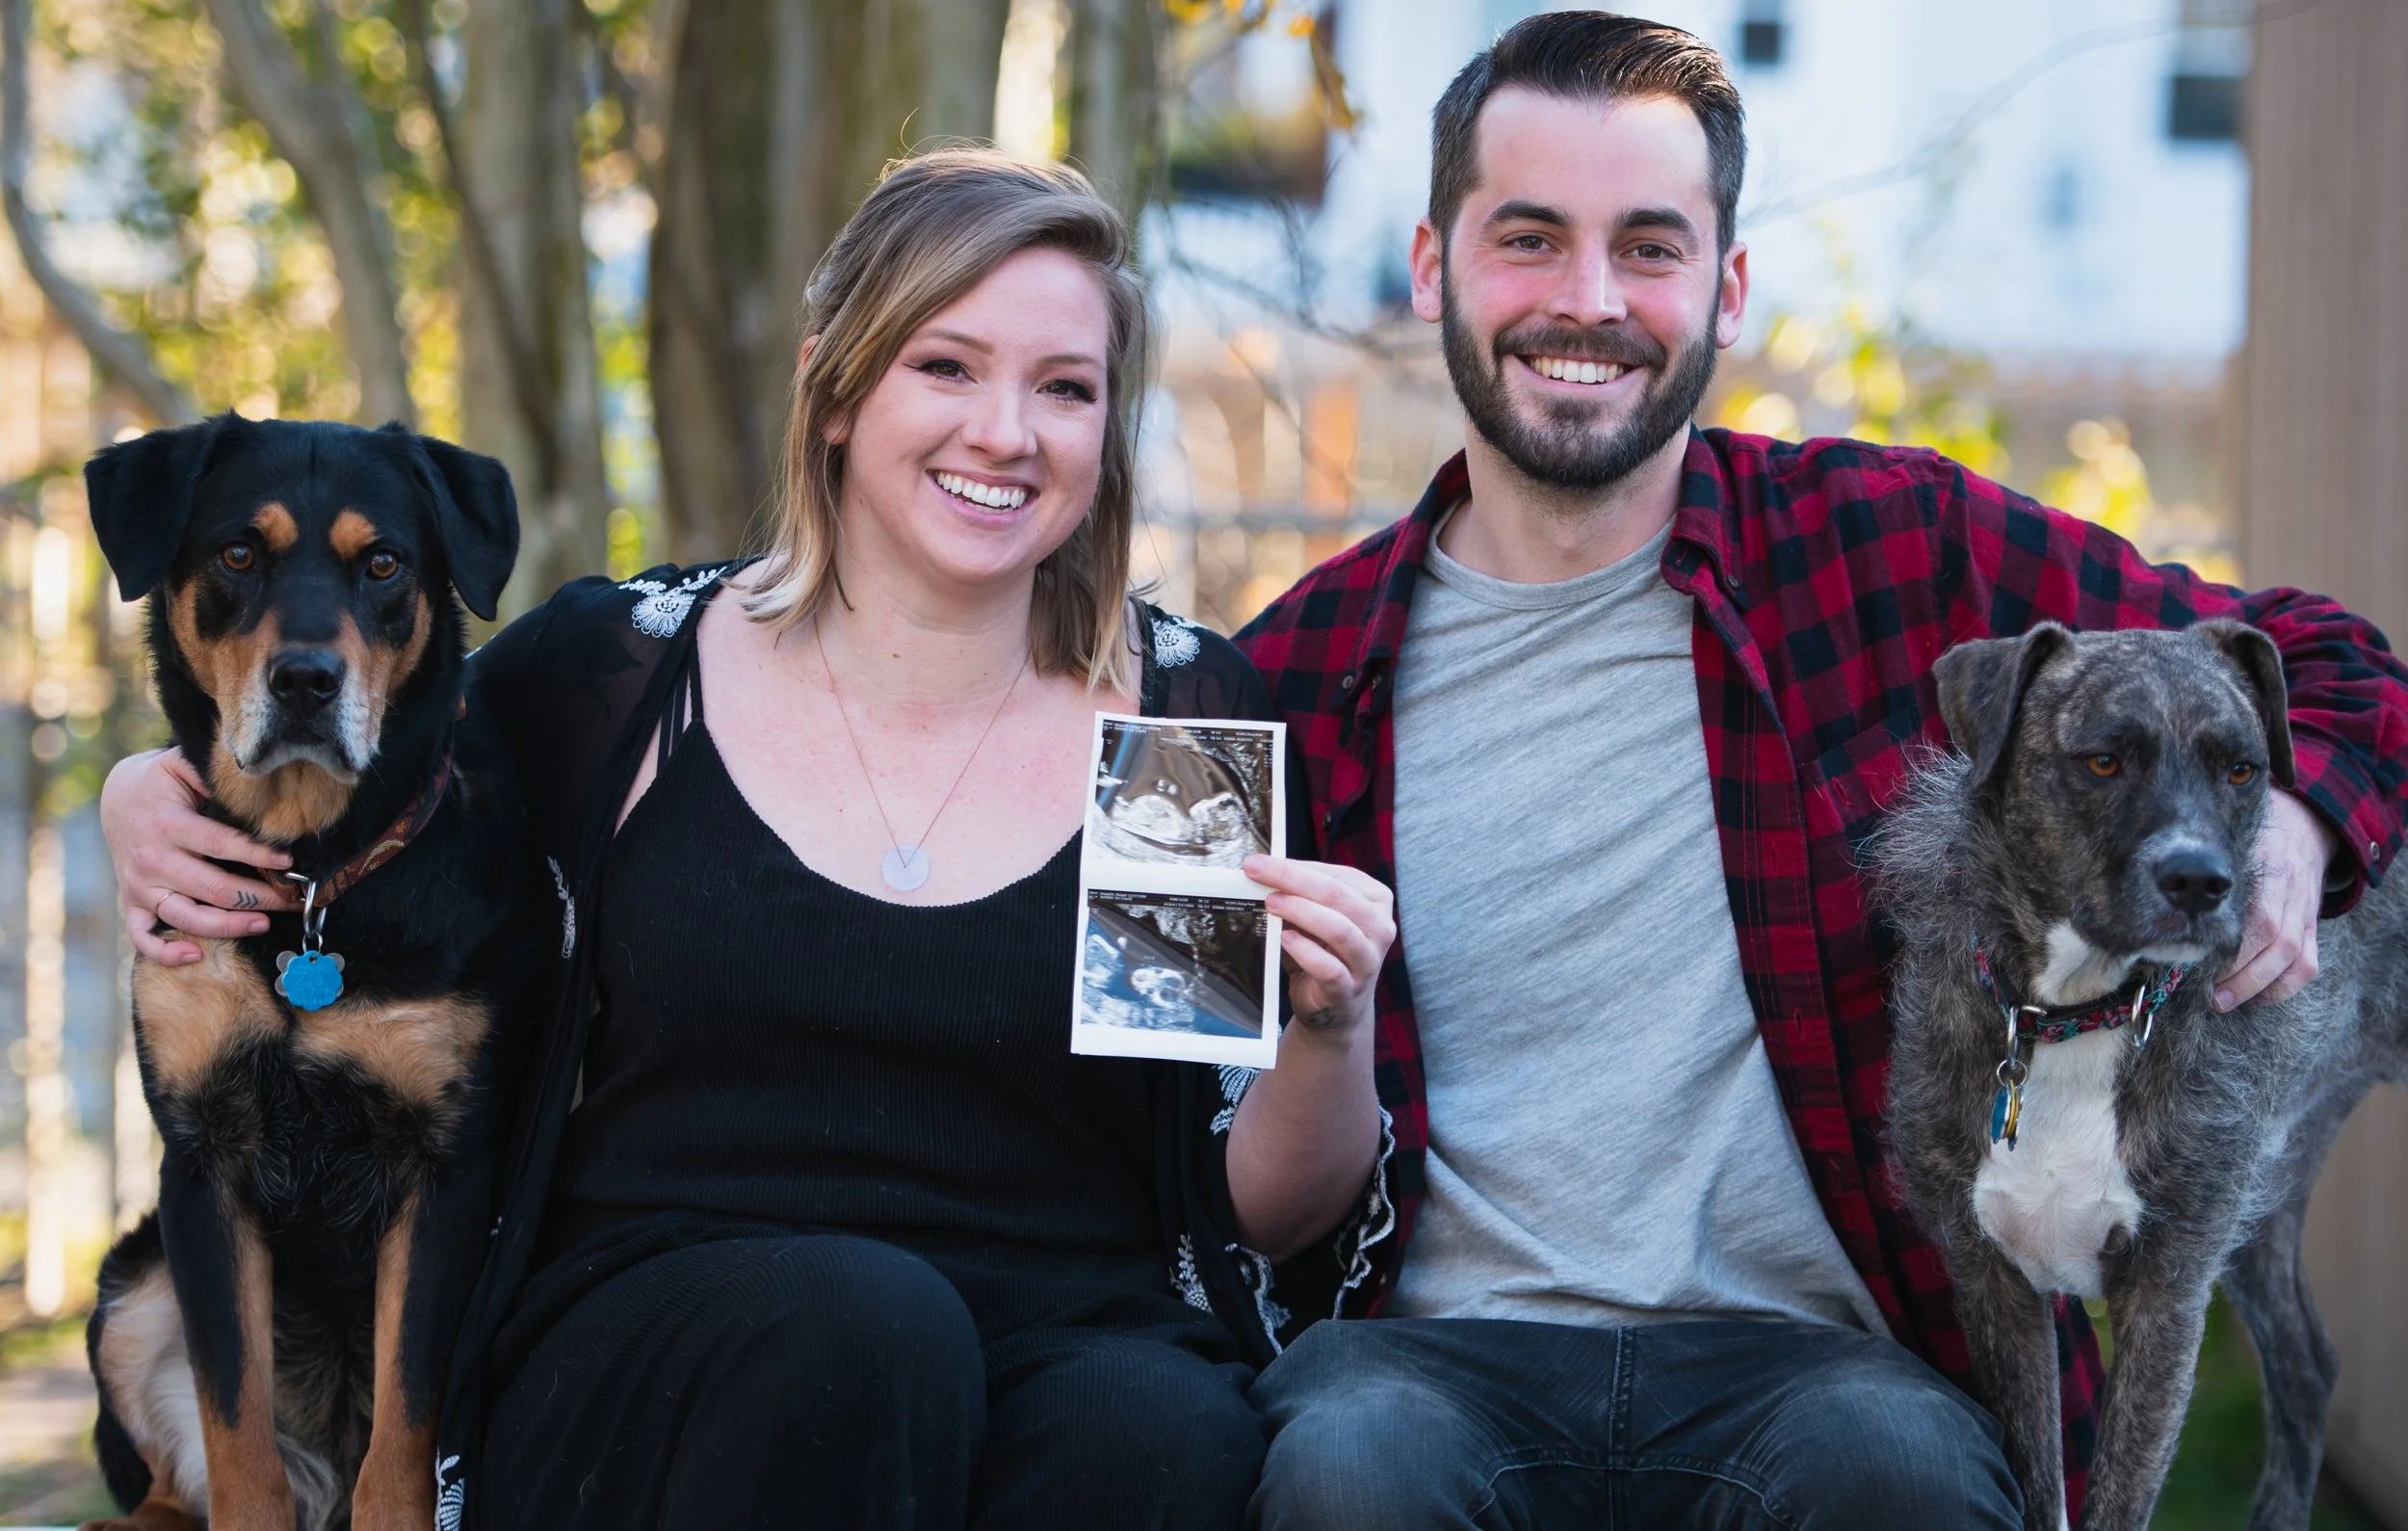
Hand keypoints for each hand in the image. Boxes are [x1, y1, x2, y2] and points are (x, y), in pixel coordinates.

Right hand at [102, 748, 294, 964]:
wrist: (115, 797)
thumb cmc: (162, 782)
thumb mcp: (182, 766)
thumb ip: (214, 776)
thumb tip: (257, 781)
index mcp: (168, 825)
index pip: (221, 845)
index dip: (257, 855)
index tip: (289, 862)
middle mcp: (153, 859)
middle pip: (212, 889)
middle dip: (259, 897)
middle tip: (293, 900)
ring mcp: (140, 885)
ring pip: (187, 917)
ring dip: (229, 926)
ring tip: (264, 923)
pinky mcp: (132, 902)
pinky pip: (143, 936)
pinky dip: (164, 952)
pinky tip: (194, 956)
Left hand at [1243, 855, 1395, 1039]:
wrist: (1335, 1007)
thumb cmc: (1324, 952)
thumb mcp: (1314, 917)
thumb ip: (1299, 894)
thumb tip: (1263, 872)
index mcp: (1374, 900)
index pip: (1336, 875)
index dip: (1296, 866)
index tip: (1259, 862)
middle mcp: (1379, 927)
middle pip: (1336, 894)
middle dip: (1292, 879)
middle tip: (1257, 873)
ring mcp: (1368, 959)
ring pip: (1338, 929)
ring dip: (1300, 911)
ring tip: (1272, 904)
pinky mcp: (1350, 988)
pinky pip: (1329, 968)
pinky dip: (1304, 951)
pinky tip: (1285, 940)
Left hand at [2216, 789, 2337, 1009]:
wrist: (2304, 826)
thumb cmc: (2254, 841)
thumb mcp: (2233, 847)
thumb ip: (2211, 873)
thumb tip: (2166, 893)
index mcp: (2267, 873)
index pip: (2257, 918)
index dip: (2234, 949)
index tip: (2201, 965)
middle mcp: (2290, 895)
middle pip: (2275, 944)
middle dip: (2243, 977)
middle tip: (2212, 998)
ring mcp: (2305, 913)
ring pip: (2295, 959)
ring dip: (2262, 987)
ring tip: (2228, 1002)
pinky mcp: (2313, 927)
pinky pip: (2308, 965)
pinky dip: (2285, 987)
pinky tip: (2259, 997)